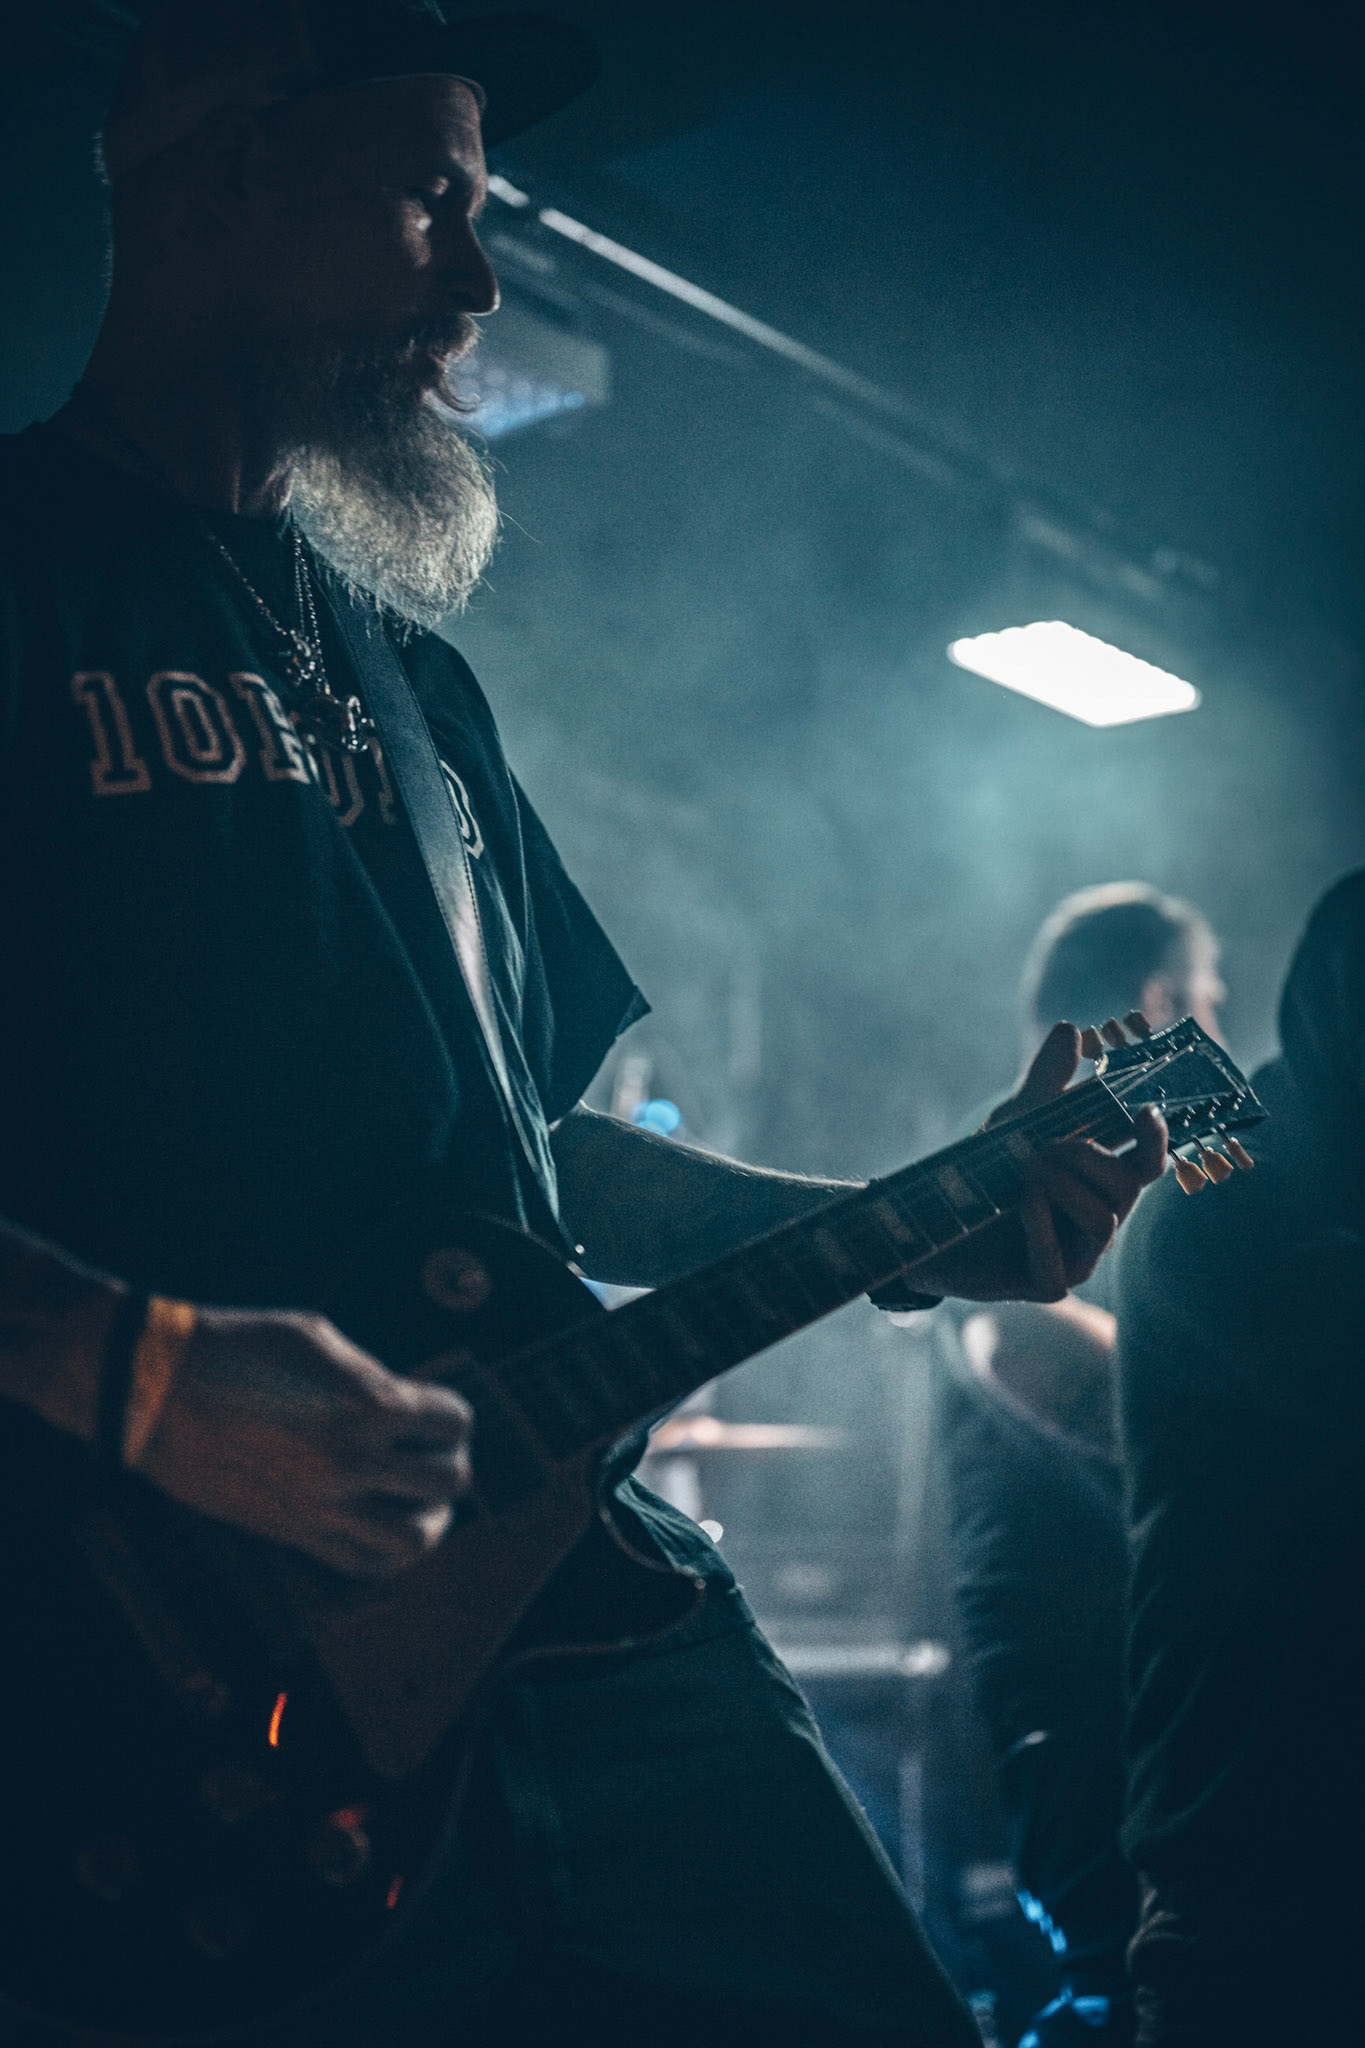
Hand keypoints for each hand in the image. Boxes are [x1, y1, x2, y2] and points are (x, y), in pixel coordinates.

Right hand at [137, 1309, 473, 1578]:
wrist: (158, 1390)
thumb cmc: (236, 1349)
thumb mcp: (319, 1338)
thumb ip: (372, 1376)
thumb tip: (405, 1406)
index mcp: (367, 1405)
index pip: (454, 1421)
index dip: (451, 1412)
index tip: (436, 1410)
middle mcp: (353, 1462)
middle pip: (449, 1480)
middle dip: (449, 1460)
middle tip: (433, 1450)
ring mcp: (323, 1505)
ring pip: (416, 1539)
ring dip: (432, 1517)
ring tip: (423, 1500)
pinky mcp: (292, 1532)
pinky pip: (364, 1564)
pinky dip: (390, 1553)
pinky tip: (389, 1527)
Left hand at [912, 1021, 1166, 1302]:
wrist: (928, 1227)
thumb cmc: (983, 1177)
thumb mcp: (1013, 1123)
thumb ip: (1044, 1081)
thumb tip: (1068, 1028)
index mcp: (1099, 1184)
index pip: (1146, 1164)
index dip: (1155, 1140)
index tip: (1144, 1110)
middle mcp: (1098, 1221)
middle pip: (1127, 1187)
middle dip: (1085, 1155)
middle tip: (1041, 1147)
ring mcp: (1077, 1258)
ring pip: (1104, 1220)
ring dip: (1063, 1187)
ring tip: (1025, 1174)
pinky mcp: (1049, 1286)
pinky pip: (1060, 1257)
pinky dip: (1037, 1223)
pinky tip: (1016, 1205)